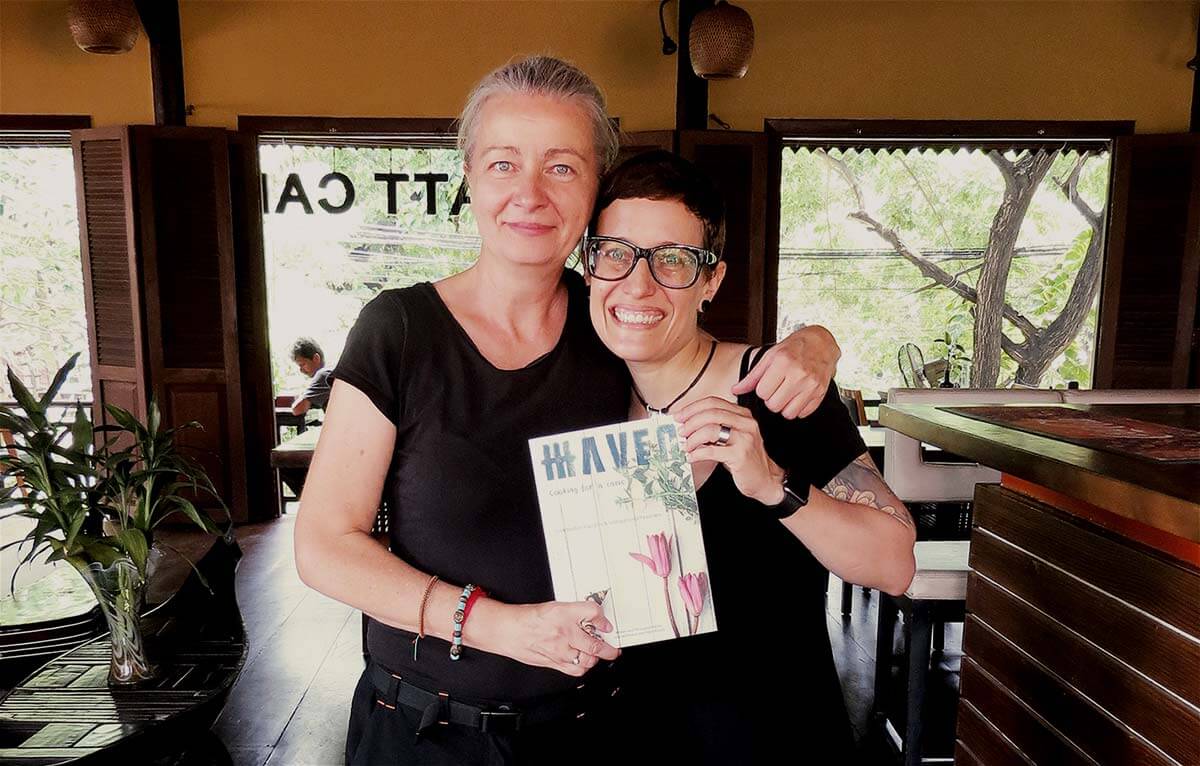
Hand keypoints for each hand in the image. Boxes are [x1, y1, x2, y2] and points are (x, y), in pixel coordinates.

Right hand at [492, 600, 618, 677]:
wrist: (507, 630)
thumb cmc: (527, 618)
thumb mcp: (554, 606)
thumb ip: (575, 612)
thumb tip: (593, 618)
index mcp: (563, 612)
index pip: (592, 613)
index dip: (603, 619)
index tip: (606, 623)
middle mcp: (563, 631)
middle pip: (595, 643)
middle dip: (609, 647)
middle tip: (613, 646)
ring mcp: (559, 650)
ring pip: (588, 659)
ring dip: (596, 657)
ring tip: (599, 654)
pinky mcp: (554, 662)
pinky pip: (576, 670)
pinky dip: (584, 667)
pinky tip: (584, 661)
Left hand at [675, 396, 785, 503]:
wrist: (765, 480)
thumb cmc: (745, 459)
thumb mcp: (733, 437)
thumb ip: (716, 427)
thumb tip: (687, 424)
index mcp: (743, 415)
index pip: (714, 402)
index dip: (693, 408)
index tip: (679, 416)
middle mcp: (746, 423)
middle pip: (711, 413)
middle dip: (690, 422)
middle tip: (680, 431)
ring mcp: (744, 439)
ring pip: (710, 430)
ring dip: (692, 438)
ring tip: (686, 446)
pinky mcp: (740, 455)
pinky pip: (712, 451)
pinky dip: (697, 453)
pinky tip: (692, 457)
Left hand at [732, 325, 839, 418]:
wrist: (821, 343)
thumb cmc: (794, 348)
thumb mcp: (770, 356)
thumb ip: (752, 376)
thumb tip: (735, 390)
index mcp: (783, 362)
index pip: (762, 393)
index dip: (762, 390)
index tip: (767, 384)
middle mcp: (799, 374)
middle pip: (774, 406)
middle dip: (772, 400)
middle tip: (777, 389)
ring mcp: (811, 385)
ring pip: (788, 414)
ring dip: (784, 406)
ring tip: (786, 393)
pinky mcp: (821, 393)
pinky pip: (803, 414)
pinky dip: (798, 408)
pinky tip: (797, 395)